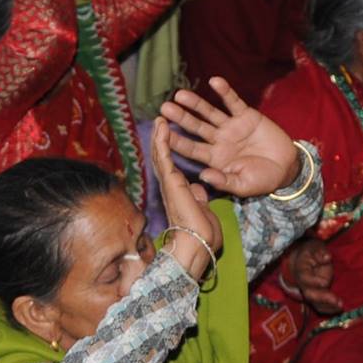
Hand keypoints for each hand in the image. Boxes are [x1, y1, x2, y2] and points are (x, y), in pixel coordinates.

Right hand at [153, 120, 220, 281]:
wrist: (200, 244)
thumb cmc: (204, 233)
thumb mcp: (203, 209)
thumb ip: (198, 197)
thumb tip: (198, 188)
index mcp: (179, 191)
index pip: (171, 166)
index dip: (168, 150)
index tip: (168, 136)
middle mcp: (171, 185)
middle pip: (163, 157)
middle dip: (161, 138)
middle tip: (161, 121)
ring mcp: (169, 184)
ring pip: (160, 154)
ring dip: (159, 136)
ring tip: (160, 118)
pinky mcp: (171, 182)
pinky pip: (164, 157)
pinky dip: (162, 141)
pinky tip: (161, 127)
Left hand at [159, 77, 300, 196]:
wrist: (286, 168)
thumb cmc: (262, 180)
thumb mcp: (242, 185)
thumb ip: (223, 181)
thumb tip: (203, 175)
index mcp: (215, 158)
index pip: (191, 149)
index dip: (176, 141)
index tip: (161, 135)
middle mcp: (219, 141)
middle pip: (196, 128)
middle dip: (181, 118)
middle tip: (164, 108)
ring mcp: (232, 127)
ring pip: (210, 113)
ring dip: (195, 103)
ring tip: (180, 94)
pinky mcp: (247, 116)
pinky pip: (233, 102)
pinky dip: (224, 92)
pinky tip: (214, 81)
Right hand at [283, 239, 340, 314]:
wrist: (304, 259)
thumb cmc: (310, 252)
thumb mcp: (314, 247)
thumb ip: (320, 252)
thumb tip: (327, 258)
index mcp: (301, 270)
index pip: (305, 278)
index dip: (314, 281)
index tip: (325, 283)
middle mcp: (304, 284)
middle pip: (310, 294)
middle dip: (323, 298)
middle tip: (337, 301)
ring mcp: (310, 291)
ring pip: (315, 303)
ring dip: (328, 306)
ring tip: (340, 306)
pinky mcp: (316, 296)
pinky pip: (320, 306)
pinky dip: (329, 309)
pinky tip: (339, 309)